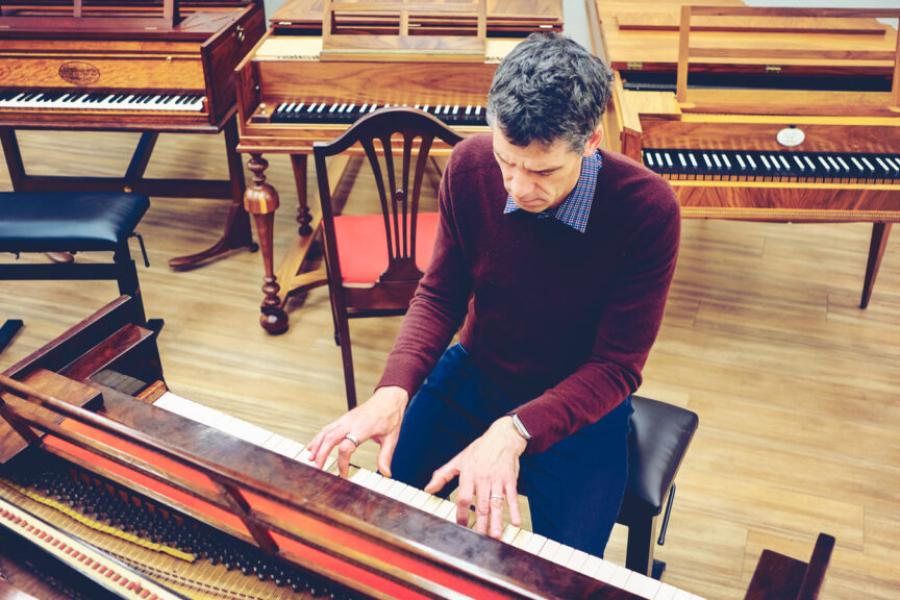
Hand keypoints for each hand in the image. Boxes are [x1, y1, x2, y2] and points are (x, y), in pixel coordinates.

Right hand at [306, 386, 408, 477]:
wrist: (389, 398)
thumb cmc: (390, 416)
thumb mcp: (392, 438)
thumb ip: (385, 457)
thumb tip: (386, 473)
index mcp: (363, 428)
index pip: (346, 447)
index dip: (342, 463)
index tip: (343, 474)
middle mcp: (351, 423)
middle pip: (330, 438)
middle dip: (321, 454)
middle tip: (317, 469)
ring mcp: (346, 419)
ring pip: (326, 432)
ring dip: (316, 445)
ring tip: (310, 459)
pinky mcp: (344, 418)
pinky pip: (327, 428)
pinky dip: (318, 437)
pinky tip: (313, 446)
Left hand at [424, 416, 526, 538]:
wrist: (502, 437)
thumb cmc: (479, 449)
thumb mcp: (458, 460)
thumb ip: (443, 475)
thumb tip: (428, 489)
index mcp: (468, 475)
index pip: (463, 498)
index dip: (461, 513)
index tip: (462, 525)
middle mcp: (483, 479)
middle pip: (481, 504)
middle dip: (481, 523)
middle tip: (480, 538)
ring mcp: (497, 480)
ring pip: (496, 503)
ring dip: (497, 520)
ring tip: (495, 535)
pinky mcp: (510, 480)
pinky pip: (512, 497)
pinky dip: (514, 510)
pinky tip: (515, 522)